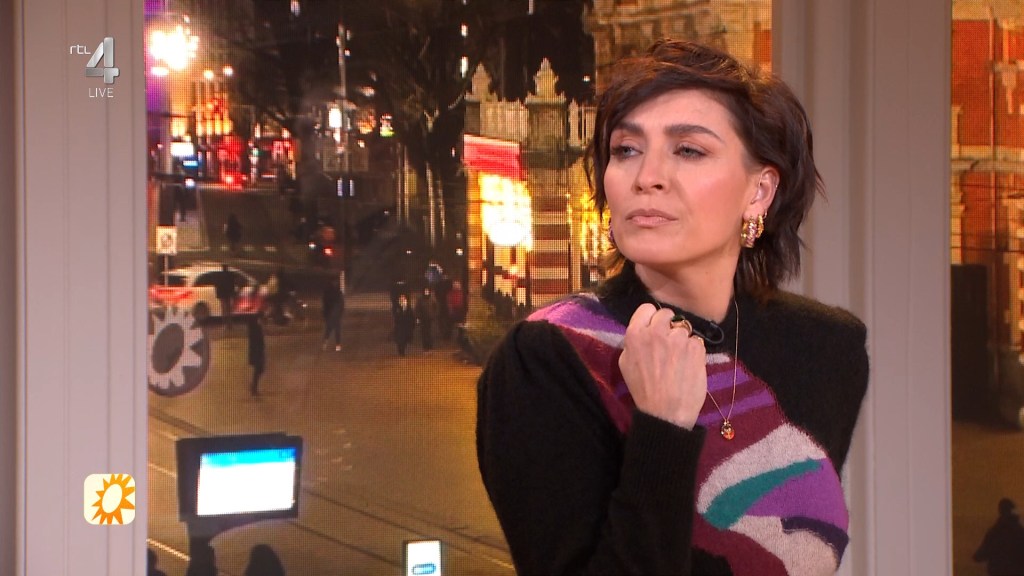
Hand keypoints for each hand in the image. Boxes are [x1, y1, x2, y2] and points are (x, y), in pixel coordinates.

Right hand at [618, 303, 707, 429]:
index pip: (646, 308)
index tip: (654, 328)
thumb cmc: (643, 390)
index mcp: (635, 335)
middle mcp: (657, 332)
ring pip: (684, 329)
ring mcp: (678, 339)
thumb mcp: (625, 364)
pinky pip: (696, 341)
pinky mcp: (696, 348)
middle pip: (667, 314)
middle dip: (668, 326)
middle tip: (668, 343)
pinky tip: (689, 365)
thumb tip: (643, 331)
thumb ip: (633, 342)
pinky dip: (694, 351)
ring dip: (682, 340)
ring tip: (679, 359)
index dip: (651, 318)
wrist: (666, 412)